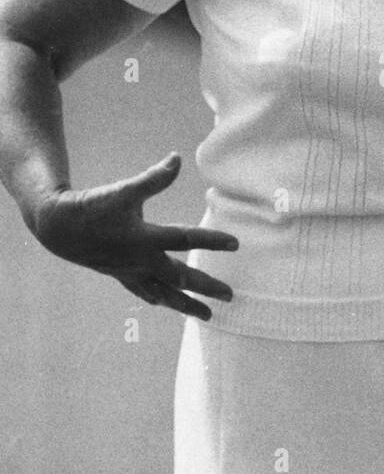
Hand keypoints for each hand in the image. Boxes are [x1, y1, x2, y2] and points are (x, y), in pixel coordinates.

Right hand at [33, 151, 237, 319]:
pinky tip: (165, 304)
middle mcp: (141, 261)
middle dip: (206, 287)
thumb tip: (178, 159)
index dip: (212, 240)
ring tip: (206, 315)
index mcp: (145, 239)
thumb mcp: (124, 190)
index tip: (235, 244)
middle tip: (230, 295)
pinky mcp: (120, 274)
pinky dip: (158, 298)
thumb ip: (153, 178)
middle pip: (181, 277)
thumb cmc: (92, 207)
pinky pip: (144, 292)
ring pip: (164, 294)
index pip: (186, 240)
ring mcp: (130, 272)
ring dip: (186, 304)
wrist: (58, 228)